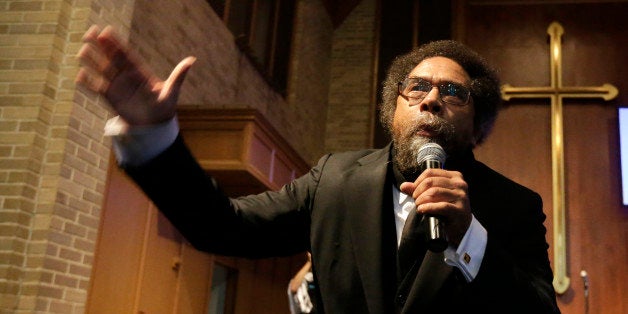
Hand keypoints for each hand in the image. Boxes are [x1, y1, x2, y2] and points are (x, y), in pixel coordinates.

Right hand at [75, 25, 195, 125]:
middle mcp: (126, 75)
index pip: (126, 54)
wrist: (154, 125)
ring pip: (102, 70)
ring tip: (83, 50)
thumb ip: (178, 75)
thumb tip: (192, 60)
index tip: (107, 31)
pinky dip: (89, 83)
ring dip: (93, 60)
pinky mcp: (110, 97)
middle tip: (91, 31)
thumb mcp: (172, 91)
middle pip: (111, 58)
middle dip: (102, 46)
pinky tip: (79, 75)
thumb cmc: (164, 107)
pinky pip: (97, 88)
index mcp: (139, 71)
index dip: (116, 43)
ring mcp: (117, 85)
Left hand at [400, 168, 471, 245]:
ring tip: (418, 205)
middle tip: (416, 200)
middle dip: (418, 191)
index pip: (430, 172)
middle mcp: (460, 184)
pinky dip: (428, 207)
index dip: (418, 182)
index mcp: (454, 176)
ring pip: (434, 192)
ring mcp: (461, 197)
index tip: (413, 191)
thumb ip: (419, 189)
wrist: (460, 227)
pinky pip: (441, 206)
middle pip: (431, 182)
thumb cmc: (446, 209)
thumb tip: (403, 186)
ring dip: (422, 199)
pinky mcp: (460, 210)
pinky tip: (422, 210)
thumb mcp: (433, 196)